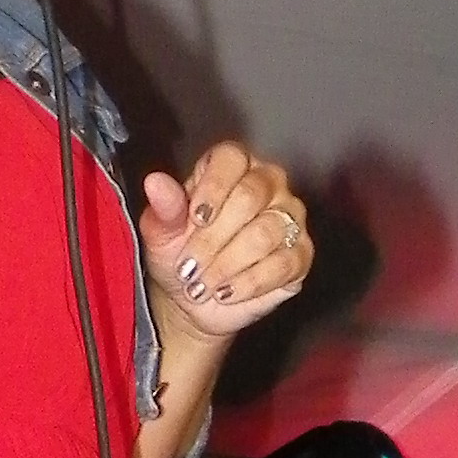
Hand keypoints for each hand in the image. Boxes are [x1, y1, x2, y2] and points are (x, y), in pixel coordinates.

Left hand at [140, 140, 310, 339]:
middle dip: (213, 238)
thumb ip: (164, 208)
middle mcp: (267, 183)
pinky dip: (249, 283)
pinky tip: (226, 293)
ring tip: (202, 285)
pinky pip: (284, 264)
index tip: (195, 219)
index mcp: (230, 166)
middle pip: (251, 196)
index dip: (214, 187)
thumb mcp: (162, 233)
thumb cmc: (179, 254)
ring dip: (227, 265)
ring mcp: (290, 216)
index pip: (231, 158)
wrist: (194, 299)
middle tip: (188, 266)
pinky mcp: (301, 253)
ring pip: (267, 232)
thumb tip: (155, 181)